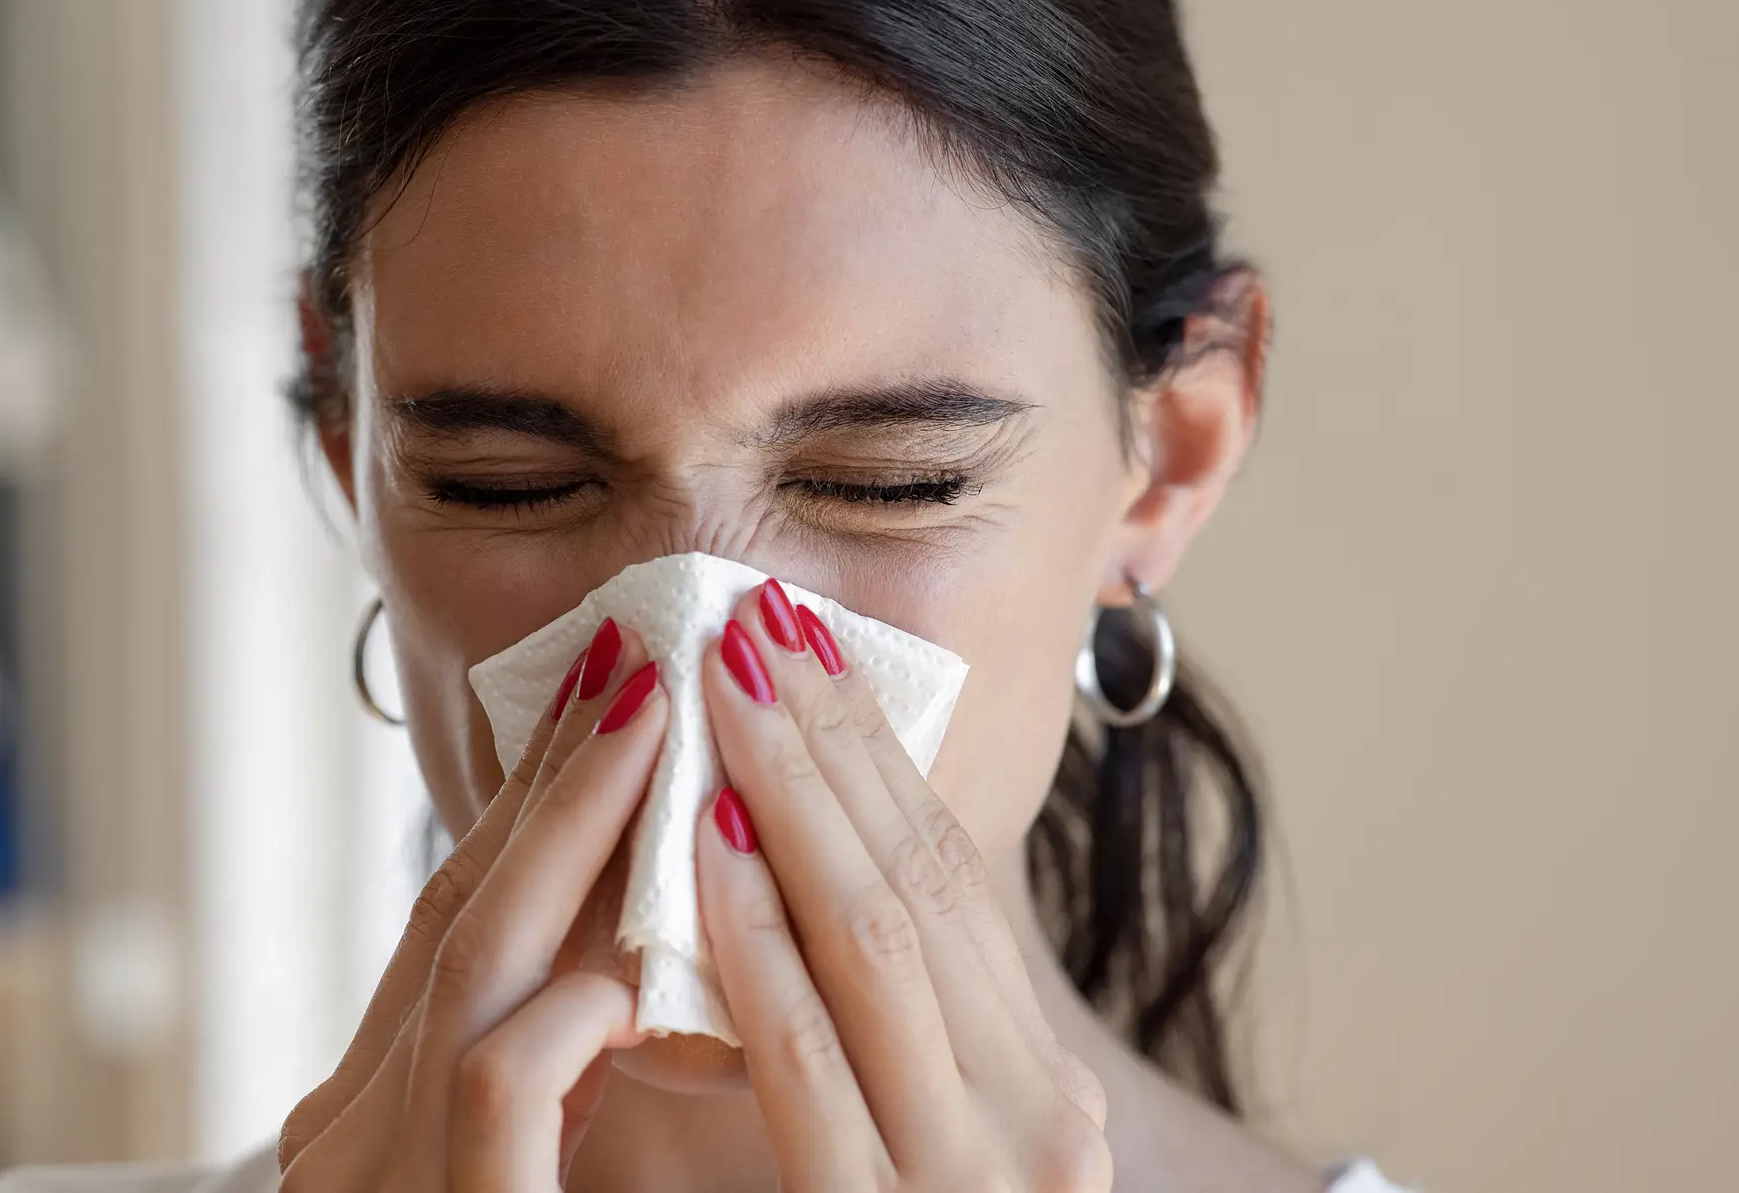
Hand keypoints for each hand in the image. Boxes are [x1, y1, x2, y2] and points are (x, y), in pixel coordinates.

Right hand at [278, 619, 668, 1191]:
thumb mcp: (513, 1167)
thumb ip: (545, 1078)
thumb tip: (620, 959)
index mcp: (360, 1115)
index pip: (445, 920)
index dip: (527, 804)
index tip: (602, 704)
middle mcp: (345, 1135)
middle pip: (456, 910)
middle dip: (555, 779)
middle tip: (632, 663)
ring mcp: (375, 1180)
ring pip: (473, 964)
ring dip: (571, 830)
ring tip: (650, 724)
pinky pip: (497, 1082)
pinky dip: (570, 1013)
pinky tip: (634, 970)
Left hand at [697, 581, 1111, 1191]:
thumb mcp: (948, 1147)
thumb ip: (912, 1040)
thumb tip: (828, 885)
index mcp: (1049, 1090)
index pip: (958, 882)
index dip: (880, 753)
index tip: (813, 644)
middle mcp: (1041, 1120)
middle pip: (923, 881)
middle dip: (832, 737)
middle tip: (758, 619)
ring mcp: (969, 1171)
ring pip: (874, 939)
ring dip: (791, 794)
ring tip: (726, 684)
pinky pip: (807, 1052)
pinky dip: (757, 936)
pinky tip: (708, 843)